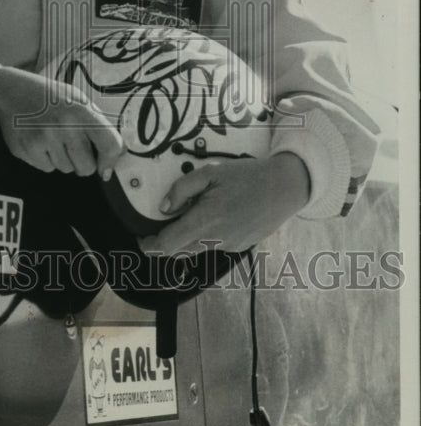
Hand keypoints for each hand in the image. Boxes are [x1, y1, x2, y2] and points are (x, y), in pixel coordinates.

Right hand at [0, 64, 123, 178]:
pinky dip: (46, 159)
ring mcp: (42, 139)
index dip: (110, 161)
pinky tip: (40, 140)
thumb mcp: (79, 99)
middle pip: (86, 168)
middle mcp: (62, 126)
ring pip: (66, 170)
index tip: (106, 168)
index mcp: (81, 111)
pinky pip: (47, 169)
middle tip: (74, 146)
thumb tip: (118, 153)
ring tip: (53, 137)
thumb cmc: (51, 95)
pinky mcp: (25, 149)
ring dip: (64, 159)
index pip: (109, 144)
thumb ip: (99, 124)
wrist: (12, 88)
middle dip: (83, 162)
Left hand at [138, 153, 310, 256]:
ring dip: (185, 240)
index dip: (149, 245)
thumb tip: (163, 207)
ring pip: (196, 251)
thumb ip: (182, 189)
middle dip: (164, 244)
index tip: (141, 238)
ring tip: (189, 216)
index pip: (169, 244)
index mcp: (207, 220)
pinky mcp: (239, 248)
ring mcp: (230, 247)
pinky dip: (205, 236)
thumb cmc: (247, 176)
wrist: (285, 188)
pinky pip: (213, 246)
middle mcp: (217, 239)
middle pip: (179, 253)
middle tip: (157, 227)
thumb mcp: (211, 172)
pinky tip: (214, 216)